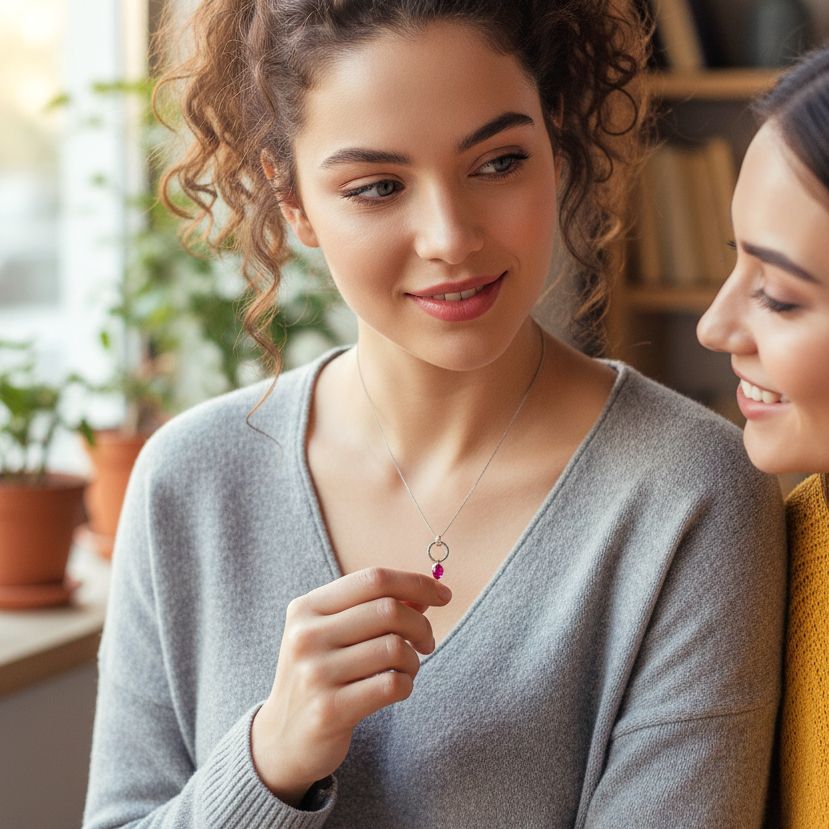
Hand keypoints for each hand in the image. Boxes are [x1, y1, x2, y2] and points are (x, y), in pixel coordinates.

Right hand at [250, 567, 451, 805]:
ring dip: (413, 660)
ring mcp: (315, 673)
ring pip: (394, 648)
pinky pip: (391, 685)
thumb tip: (424, 592)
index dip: (415, 583)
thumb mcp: (335, 633)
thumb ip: (375, 608)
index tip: (443, 595)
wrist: (282, 738)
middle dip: (421, 625)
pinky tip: (397, 688)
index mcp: (307, 607)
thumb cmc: (320, 675)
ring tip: (406, 669)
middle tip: (426, 642)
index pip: (373, 579)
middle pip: (388, 610)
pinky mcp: (329, 710)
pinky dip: (406, 684)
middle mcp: (306, 636)